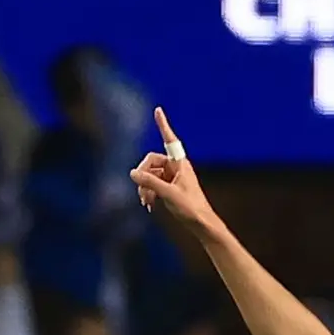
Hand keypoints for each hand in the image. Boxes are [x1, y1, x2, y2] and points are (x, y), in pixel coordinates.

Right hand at [129, 108, 216, 227]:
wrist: (201, 224)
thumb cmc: (191, 208)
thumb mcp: (168, 194)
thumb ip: (150, 183)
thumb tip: (132, 173)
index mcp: (180, 164)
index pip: (169, 140)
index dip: (163, 124)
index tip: (158, 110)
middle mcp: (176, 167)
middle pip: (151, 162)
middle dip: (143, 175)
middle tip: (141, 191)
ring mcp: (172, 178)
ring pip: (150, 175)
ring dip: (145, 187)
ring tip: (146, 202)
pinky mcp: (169, 188)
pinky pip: (153, 184)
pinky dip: (149, 193)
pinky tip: (149, 205)